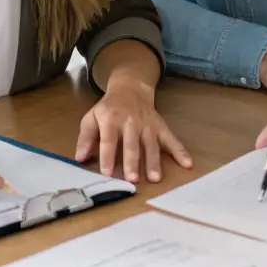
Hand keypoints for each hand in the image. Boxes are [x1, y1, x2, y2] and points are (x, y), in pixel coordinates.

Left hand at [75, 73, 191, 183]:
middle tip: (133, 179)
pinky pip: (171, 138)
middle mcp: (130, 121)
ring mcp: (147, 124)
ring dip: (153, 161)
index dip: (107, 156)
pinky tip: (187, 163)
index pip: (108, 140)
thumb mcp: (92, 117)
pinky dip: (180, 151)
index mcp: (111, 119)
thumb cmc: (108, 108)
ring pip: (151, 144)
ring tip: (155, 178)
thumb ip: (85, 137)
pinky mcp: (160, 126)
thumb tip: (79, 157)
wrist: (130, 88)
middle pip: (131, 144)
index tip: (107, 172)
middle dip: (132, 161)